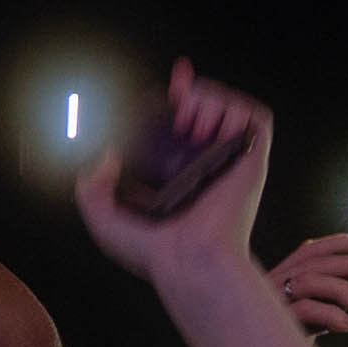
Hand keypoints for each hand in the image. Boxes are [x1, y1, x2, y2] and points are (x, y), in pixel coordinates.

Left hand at [74, 61, 272, 294]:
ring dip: (209, 101)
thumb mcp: (104, 220)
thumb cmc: (154, 254)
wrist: (186, 261)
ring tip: (192, 127)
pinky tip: (209, 128)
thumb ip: (91, 188)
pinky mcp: (252, 161)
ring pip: (231, 107)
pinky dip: (234, 109)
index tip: (169, 86)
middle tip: (176, 107)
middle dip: (191, 92)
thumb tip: (107, 155)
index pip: (183, 124)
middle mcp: (208, 165)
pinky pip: (256, 118)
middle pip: (208, 106)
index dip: (177, 97)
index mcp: (180, 176)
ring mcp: (232, 162)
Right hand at [272, 233, 347, 337]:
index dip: (334, 243)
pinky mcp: (272, 325)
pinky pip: (306, 308)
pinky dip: (332, 313)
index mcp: (276, 281)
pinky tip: (347, 325)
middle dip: (347, 262)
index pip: (305, 251)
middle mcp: (268, 288)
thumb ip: (319, 300)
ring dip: (342, 288)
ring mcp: (267, 305)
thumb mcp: (304, 320)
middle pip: (312, 262)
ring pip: (309, 280)